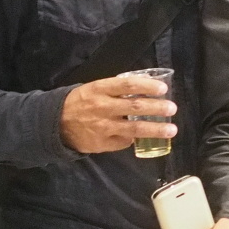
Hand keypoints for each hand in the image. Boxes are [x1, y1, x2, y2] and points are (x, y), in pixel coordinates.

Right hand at [60, 75, 175, 153]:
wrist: (56, 123)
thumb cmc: (81, 102)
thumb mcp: (95, 89)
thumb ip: (116, 89)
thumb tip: (145, 87)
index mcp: (100, 89)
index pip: (128, 85)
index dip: (147, 86)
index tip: (162, 88)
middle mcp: (103, 107)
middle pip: (135, 107)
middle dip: (157, 108)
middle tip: (172, 108)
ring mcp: (103, 127)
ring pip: (134, 128)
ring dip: (156, 129)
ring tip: (171, 129)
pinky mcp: (103, 143)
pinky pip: (125, 141)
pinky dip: (136, 138)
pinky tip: (146, 137)